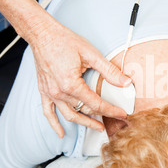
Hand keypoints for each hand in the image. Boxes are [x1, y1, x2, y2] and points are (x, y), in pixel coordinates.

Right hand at [29, 21, 131, 137]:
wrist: (42, 34)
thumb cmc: (64, 41)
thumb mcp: (91, 54)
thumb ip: (109, 71)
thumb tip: (126, 82)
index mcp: (71, 84)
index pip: (96, 103)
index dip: (111, 110)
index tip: (122, 114)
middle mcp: (59, 92)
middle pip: (84, 110)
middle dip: (100, 117)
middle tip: (114, 121)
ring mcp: (50, 93)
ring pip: (69, 115)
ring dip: (83, 123)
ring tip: (97, 127)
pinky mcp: (44, 91)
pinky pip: (48, 112)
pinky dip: (54, 124)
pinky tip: (61, 133)